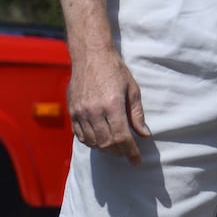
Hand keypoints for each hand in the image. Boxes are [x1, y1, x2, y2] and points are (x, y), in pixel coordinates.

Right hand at [66, 46, 149, 165]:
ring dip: (105, 149)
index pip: (122, 137)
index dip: (131, 152)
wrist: (90, 55)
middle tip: (126, 153)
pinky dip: (90, 142)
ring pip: (92, 142)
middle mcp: (94, 110)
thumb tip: (144, 134)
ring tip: (114, 148)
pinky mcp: (72, 111)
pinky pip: (80, 135)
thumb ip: (137, 114)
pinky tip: (99, 140)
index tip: (136, 161)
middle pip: (107, 143)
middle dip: (119, 152)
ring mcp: (81, 111)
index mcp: (112, 104)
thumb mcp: (132, 89)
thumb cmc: (114, 70)